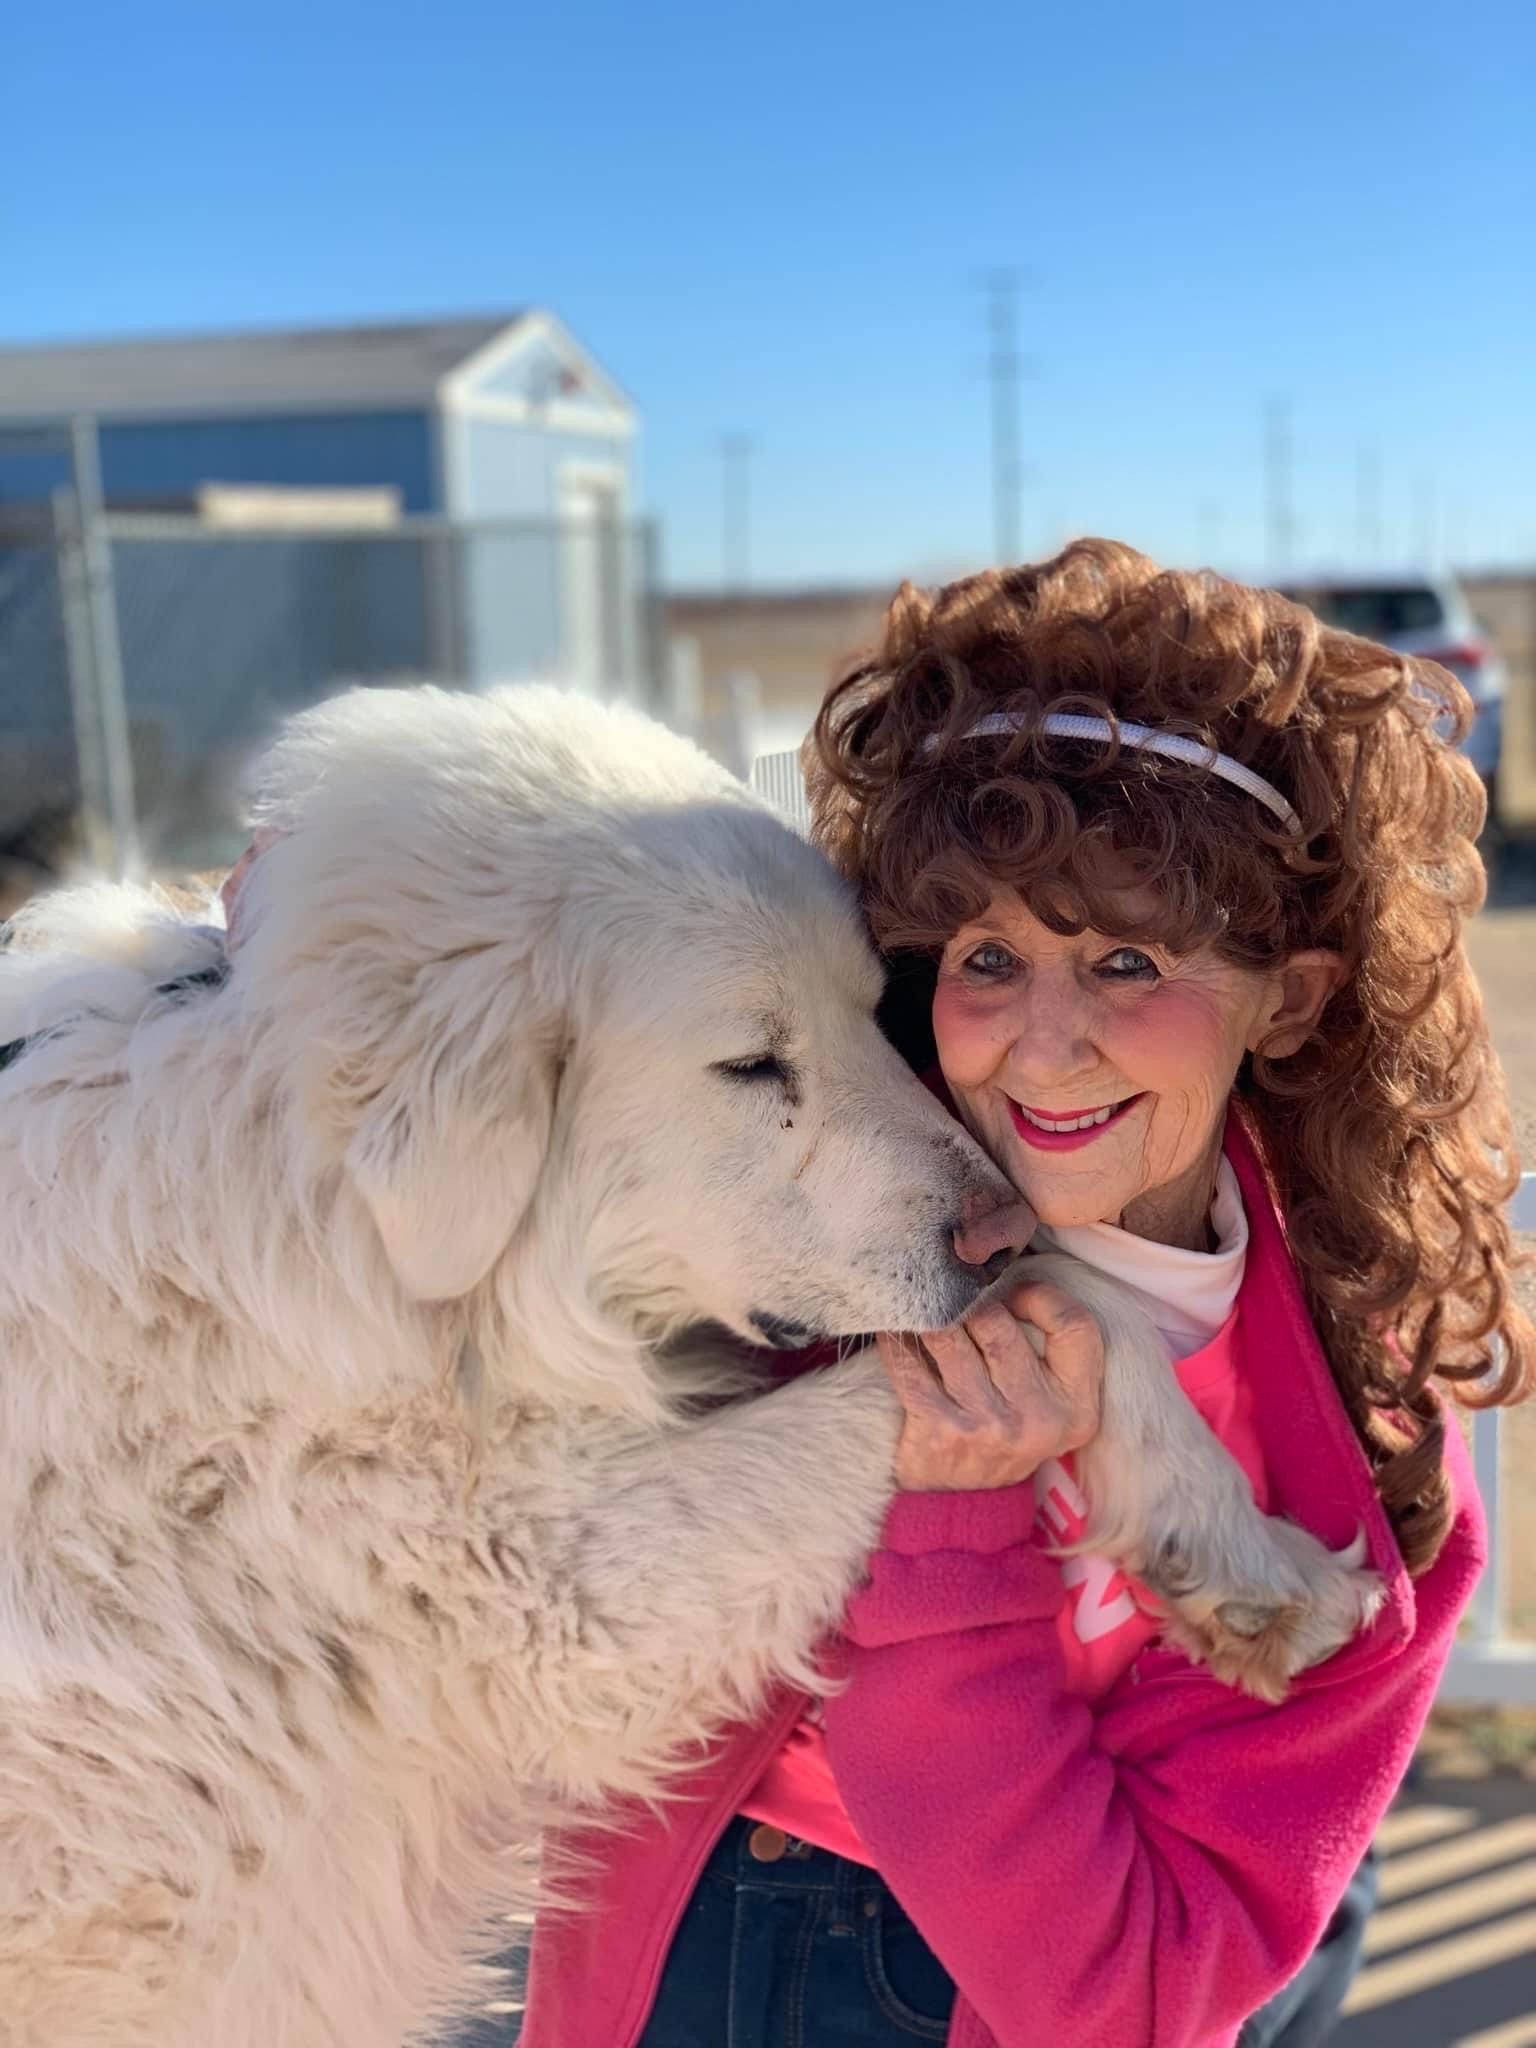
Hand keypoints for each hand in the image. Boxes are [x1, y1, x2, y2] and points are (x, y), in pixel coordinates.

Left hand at [877, 1282, 1103, 1492]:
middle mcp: (1038, 1419)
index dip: (1041, 1296)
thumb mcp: (1047, 1402)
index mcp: (1076, 1408)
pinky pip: (908, 1364)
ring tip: (922, 1307)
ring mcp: (988, 1426)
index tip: (1013, 1293)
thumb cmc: (1003, 1431)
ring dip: (930, 1317)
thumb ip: (1046, 1347)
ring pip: (949, 1335)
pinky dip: (895, 1340)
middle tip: (952, 1297)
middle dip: (969, 1303)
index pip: (1075, 1325)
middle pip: (999, 1324)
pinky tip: (892, 1328)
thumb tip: (1003, 1271)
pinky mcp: (940, 1431)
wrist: (961, 1505)